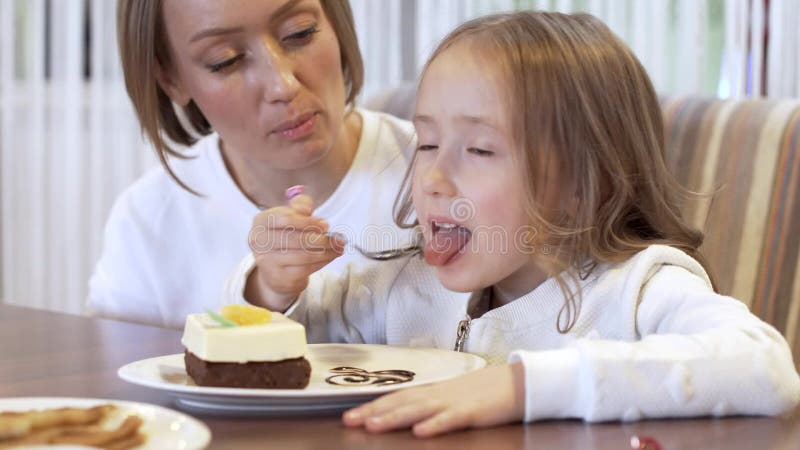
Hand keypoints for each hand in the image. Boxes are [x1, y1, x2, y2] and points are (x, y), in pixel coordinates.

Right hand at [245, 194, 343, 310]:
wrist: (275, 270)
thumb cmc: (286, 236)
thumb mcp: (290, 216)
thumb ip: (299, 206)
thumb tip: (308, 210)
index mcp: (261, 221)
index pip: (286, 218)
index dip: (309, 222)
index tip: (325, 224)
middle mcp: (259, 241)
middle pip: (296, 238)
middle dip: (321, 238)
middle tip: (338, 238)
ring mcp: (267, 261)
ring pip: (303, 255)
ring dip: (327, 251)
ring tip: (339, 247)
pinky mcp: (278, 277)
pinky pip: (306, 268)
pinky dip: (323, 262)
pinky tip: (331, 256)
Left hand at [342, 363, 524, 437]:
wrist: (518, 382)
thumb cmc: (483, 392)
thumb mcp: (451, 397)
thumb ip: (429, 404)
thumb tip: (404, 414)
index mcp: (432, 392)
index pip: (396, 397)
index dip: (372, 406)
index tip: (348, 416)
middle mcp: (437, 395)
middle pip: (400, 402)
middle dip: (373, 412)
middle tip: (348, 421)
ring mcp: (454, 402)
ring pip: (419, 409)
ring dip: (394, 417)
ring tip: (373, 425)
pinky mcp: (472, 412)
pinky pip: (450, 419)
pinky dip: (434, 424)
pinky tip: (420, 432)